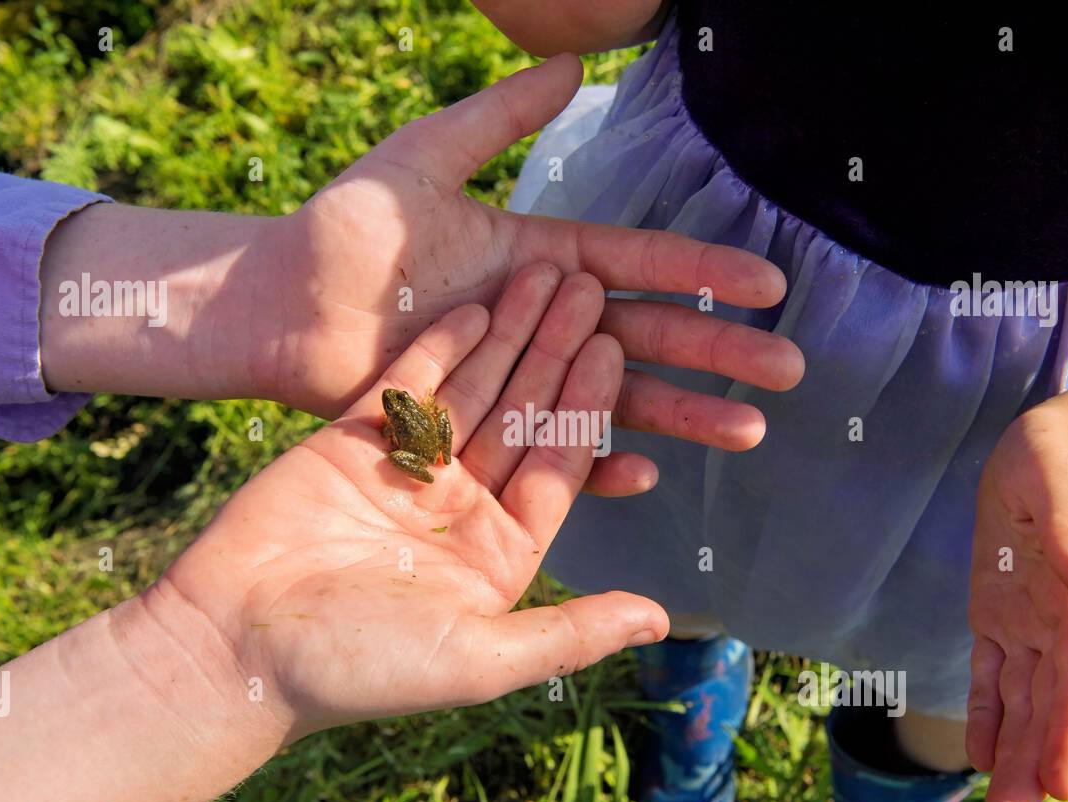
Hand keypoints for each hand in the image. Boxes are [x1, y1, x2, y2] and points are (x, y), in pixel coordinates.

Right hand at [161, 265, 668, 739]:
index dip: (587, 407)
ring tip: (545, 272)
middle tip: (590, 288)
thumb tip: (660, 620)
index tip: (614, 349)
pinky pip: (407, 385)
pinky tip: (477, 302)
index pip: (557, 466)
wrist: (234, 648)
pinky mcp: (353, 443)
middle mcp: (461, 509)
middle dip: (557, 352)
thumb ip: (571, 632)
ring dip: (509, 333)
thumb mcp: (479, 658)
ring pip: (472, 389)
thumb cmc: (358, 669)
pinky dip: (441, 344)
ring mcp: (408, 472)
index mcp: (499, 555)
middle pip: (522, 415)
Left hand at [249, 54, 801, 492]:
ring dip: (681, 414)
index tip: (769, 282)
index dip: (702, 271)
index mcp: (538, 258)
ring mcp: (513, 378)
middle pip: (644, 338)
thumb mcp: (422, 159)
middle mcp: (539, 322)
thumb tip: (574, 62)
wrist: (277, 302)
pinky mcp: (479, 426)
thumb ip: (497, 117)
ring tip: (748, 430)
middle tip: (789, 370)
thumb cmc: (341, 233)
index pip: (638, 264)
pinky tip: (650, 473)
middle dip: (718, 352)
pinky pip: (547, 451)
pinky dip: (596, 463)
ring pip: (612, 399)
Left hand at [966, 392, 1067, 801]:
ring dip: (1014, 751)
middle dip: (1036, 760)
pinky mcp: (1001, 612)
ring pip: (1024, 699)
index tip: (1059, 784)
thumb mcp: (1056, 475)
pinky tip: (981, 755)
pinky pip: (995, 673)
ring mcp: (1032, 621)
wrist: (1059, 440)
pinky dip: (990, 714)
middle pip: (1051, 703)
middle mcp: (1063, 621)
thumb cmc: (1062, 451)